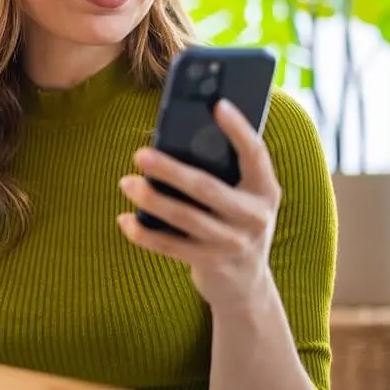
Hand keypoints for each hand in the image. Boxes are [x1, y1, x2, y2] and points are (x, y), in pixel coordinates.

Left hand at [117, 99, 281, 311]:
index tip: (218, 104)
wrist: (247, 284)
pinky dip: (145, 234)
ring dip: (152, 199)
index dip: (239, 129)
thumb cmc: (235, 222)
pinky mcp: (211, 263)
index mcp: (265, 190)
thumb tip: (182, 134)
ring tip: (127, 182)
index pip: (255, 154)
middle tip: (139, 154)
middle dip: (171, 170)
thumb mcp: (242, 196)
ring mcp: (234, 243)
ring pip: (186, 217)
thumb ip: (224, 170)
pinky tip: (124, 220)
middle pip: (207, 188)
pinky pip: (171, 246)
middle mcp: (254, 216)